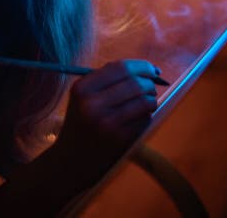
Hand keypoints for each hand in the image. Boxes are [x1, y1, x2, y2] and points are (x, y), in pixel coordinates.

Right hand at [53, 59, 160, 184]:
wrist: (73, 159)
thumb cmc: (83, 121)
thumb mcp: (83, 96)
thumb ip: (109, 78)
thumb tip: (149, 69)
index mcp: (82, 88)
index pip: (121, 68)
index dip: (142, 66)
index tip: (152, 69)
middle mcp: (93, 104)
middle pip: (136, 83)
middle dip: (149, 84)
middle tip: (150, 88)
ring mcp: (107, 123)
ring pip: (145, 101)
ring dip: (151, 100)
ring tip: (145, 104)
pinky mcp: (120, 139)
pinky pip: (145, 119)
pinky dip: (146, 116)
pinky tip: (136, 120)